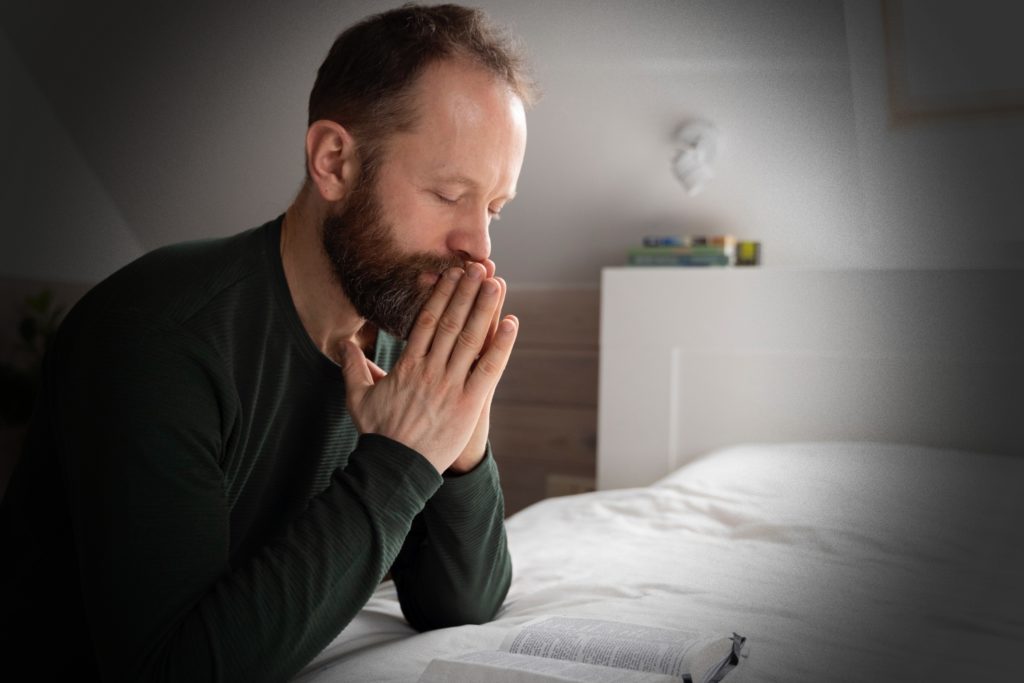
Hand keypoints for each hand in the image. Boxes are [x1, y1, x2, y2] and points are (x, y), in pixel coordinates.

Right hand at [340, 262, 518, 473]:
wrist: (395, 469)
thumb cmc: (378, 435)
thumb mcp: (358, 398)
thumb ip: (353, 368)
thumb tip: (344, 344)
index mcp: (407, 366)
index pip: (426, 321)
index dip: (441, 296)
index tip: (451, 275)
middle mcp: (430, 370)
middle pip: (450, 323)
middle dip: (466, 293)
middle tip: (478, 268)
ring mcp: (451, 386)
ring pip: (470, 340)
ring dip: (485, 309)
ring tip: (496, 284)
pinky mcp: (469, 404)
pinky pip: (489, 369)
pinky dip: (502, 345)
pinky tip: (512, 324)